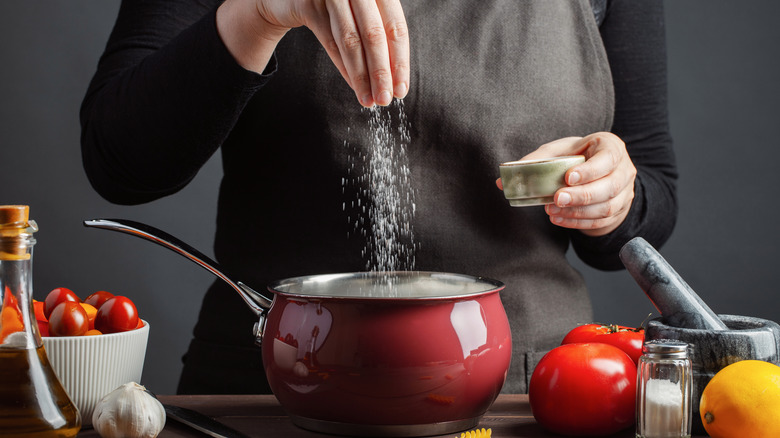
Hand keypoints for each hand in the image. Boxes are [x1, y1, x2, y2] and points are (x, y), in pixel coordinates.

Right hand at [217, 0, 409, 106]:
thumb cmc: (335, 7)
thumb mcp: (362, 13)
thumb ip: (379, 37)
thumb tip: (395, 79)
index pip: (395, 27)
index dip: (399, 61)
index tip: (401, 89)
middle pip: (374, 35)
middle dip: (381, 72)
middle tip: (385, 99)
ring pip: (350, 40)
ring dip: (361, 75)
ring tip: (369, 99)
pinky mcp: (308, 3)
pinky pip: (329, 40)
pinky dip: (344, 66)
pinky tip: (355, 86)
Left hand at [498, 133, 636, 235]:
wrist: (597, 174)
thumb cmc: (577, 158)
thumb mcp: (558, 152)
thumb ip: (534, 162)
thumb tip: (502, 181)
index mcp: (611, 147)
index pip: (607, 158)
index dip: (590, 170)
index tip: (568, 177)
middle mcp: (624, 169)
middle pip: (609, 186)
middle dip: (582, 195)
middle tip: (557, 198)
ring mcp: (625, 192)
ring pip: (607, 207)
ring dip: (578, 212)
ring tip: (552, 211)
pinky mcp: (619, 211)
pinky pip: (601, 221)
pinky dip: (578, 222)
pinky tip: (559, 219)